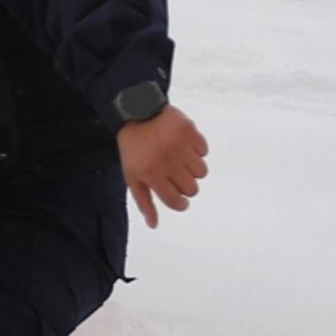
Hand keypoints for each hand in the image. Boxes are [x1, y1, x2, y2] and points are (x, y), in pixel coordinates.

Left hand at [118, 106, 208, 225]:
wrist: (136, 111)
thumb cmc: (134, 148)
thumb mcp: (132, 175)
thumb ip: (144, 201)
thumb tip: (154, 225)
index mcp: (151, 173)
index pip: (176, 201)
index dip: (180, 203)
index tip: (178, 199)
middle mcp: (167, 160)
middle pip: (192, 189)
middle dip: (185, 185)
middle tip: (174, 175)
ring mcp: (180, 145)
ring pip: (201, 172)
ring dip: (192, 169)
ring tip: (179, 159)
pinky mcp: (190, 131)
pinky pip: (204, 151)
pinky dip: (197, 151)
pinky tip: (182, 145)